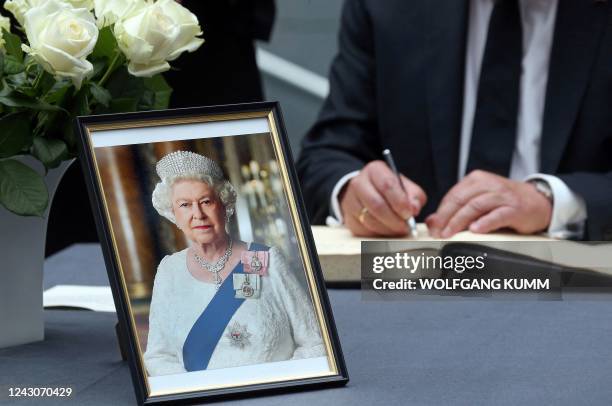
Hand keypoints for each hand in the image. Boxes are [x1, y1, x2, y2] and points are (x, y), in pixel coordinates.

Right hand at [339, 161, 426, 236]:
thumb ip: (414, 196)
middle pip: (376, 205)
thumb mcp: (404, 186)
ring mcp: (350, 201)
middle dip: (394, 219)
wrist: (365, 191)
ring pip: (370, 220)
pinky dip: (379, 234)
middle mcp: (359, 183)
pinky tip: (387, 231)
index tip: (409, 213)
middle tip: (406, 226)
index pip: (387, 185)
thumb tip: (414, 209)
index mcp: (374, 171)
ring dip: (388, 229)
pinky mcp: (349, 218)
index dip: (400, 202)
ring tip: (398, 229)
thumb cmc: (388, 189)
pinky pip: (364, 231)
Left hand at [426, 170, 552, 237]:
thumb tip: (432, 221)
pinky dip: (484, 223)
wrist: (539, 201)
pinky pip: (497, 215)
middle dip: (446, 218)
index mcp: (477, 180)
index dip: (440, 212)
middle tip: (437, 232)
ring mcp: (502, 196)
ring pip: (475, 206)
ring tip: (449, 233)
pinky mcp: (515, 208)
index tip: (432, 226)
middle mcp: (489, 184)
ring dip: (459, 221)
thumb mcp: (480, 200)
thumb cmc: (506, 202)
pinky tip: (475, 230)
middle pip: (461, 200)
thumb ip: (457, 209)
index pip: (453, 195)